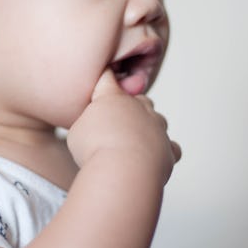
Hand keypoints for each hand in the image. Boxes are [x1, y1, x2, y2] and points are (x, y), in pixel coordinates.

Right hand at [68, 69, 180, 184]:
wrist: (121, 170)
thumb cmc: (94, 150)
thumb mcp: (77, 131)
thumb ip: (88, 124)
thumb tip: (94, 129)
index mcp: (113, 98)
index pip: (108, 79)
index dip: (105, 78)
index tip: (104, 77)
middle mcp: (139, 107)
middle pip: (139, 99)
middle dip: (130, 108)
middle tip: (116, 125)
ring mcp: (156, 126)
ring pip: (158, 120)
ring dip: (148, 128)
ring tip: (134, 144)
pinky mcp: (168, 148)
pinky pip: (171, 146)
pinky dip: (163, 151)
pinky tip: (152, 158)